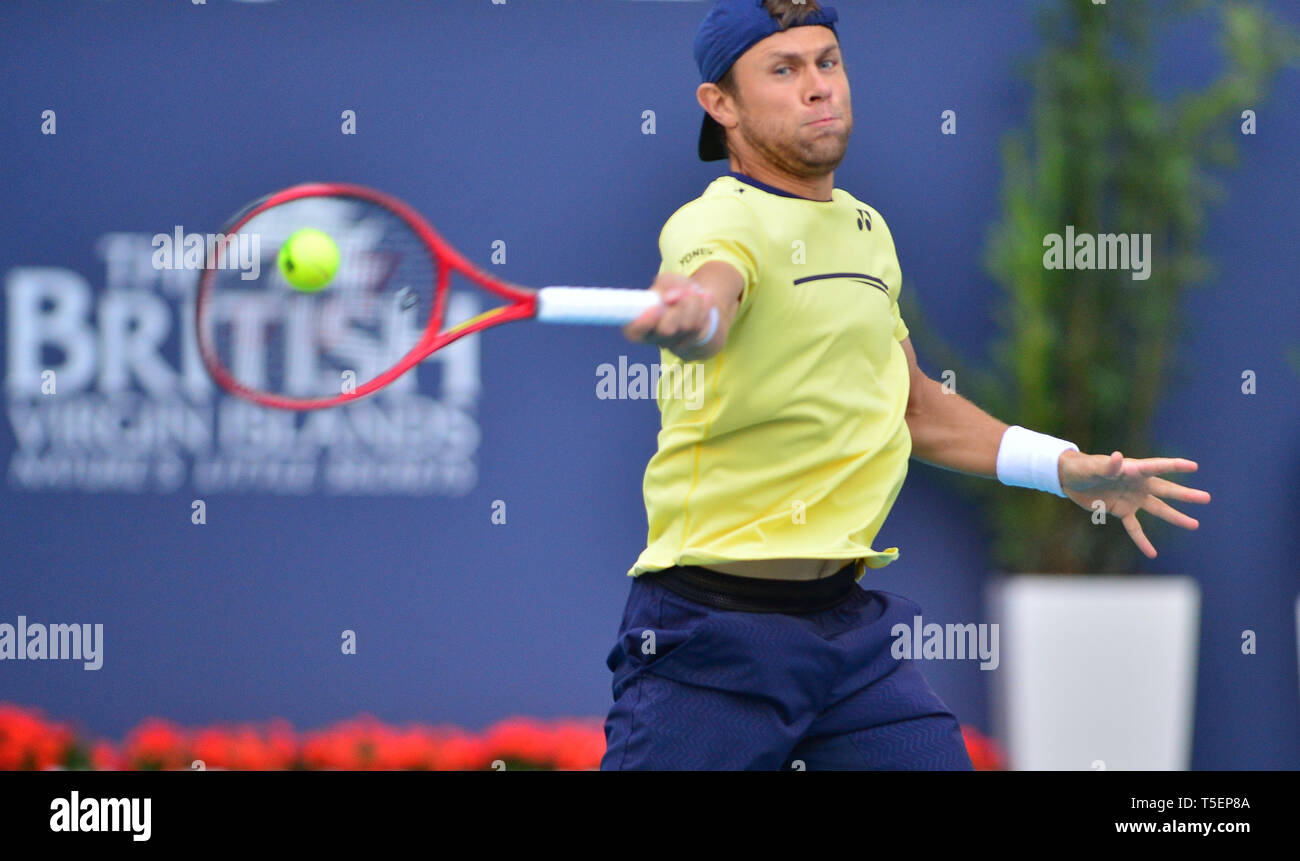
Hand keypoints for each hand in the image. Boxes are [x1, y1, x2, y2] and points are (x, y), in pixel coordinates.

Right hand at [622, 273, 716, 358]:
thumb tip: (672, 297)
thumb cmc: (671, 290)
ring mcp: (673, 343)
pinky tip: (706, 296)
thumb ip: (665, 284)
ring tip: (695, 289)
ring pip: (687, 327)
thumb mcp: (665, 281)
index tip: (657, 307)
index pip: (635, 332)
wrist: (692, 301)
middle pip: (666, 330)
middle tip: (682, 292)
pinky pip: (701, 326)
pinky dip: (705, 307)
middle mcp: (653, 338)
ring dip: (694, 303)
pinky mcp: (690, 342)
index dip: (645, 322)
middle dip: (678, 307)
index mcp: (637, 324)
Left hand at [1058, 450, 1210, 557]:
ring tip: (1195, 524)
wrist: (1070, 479)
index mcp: (1133, 469)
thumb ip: (1107, 465)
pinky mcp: (1121, 511)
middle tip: (1206, 498)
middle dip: (1185, 495)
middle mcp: (1137, 484)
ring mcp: (1132, 498)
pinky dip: (1142, 540)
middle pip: (1165, 490)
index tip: (1193, 466)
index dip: (1174, 466)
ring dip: (1175, 517)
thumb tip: (1118, 457)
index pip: (1157, 467)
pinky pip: (1135, 528)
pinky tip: (1153, 553)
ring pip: (1158, 509)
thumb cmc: (1083, 467)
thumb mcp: (1093, 467)